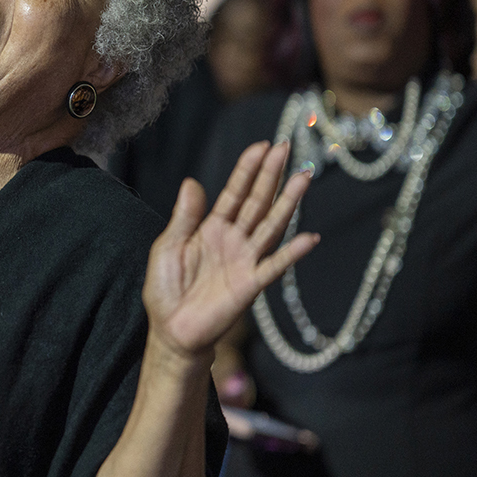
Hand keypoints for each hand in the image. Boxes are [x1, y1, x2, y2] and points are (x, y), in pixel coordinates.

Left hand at [143, 140, 317, 362]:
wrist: (171, 330)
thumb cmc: (167, 288)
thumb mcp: (168, 246)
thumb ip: (184, 216)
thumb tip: (193, 181)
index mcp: (211, 228)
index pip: (234, 192)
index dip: (247, 170)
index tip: (262, 146)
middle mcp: (233, 240)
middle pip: (257, 201)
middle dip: (270, 175)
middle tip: (286, 147)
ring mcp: (245, 260)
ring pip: (271, 225)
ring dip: (288, 202)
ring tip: (303, 177)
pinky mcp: (250, 285)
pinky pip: (274, 266)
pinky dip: (292, 253)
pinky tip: (310, 237)